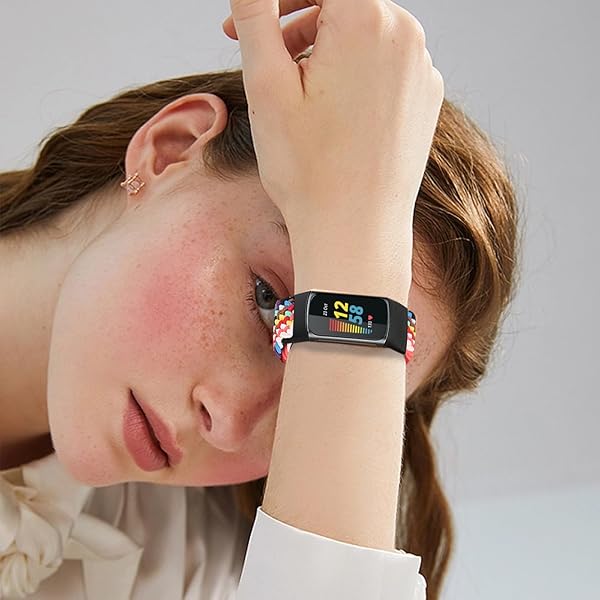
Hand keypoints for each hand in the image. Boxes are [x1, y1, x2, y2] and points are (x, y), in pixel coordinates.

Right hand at [224, 0, 443, 258]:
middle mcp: (406, 36)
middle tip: (263, 55)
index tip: (246, 19)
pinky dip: (355, 74)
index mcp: (367, 20)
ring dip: (325, 48)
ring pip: (365, 35)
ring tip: (297, 91)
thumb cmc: (309, 169)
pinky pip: (386, 66)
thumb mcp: (267, 84)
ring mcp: (422, 70)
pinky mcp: (426, 100)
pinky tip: (333, 113)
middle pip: (343, 3)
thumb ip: (256, 15)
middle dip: (298, 20)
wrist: (355, 231)